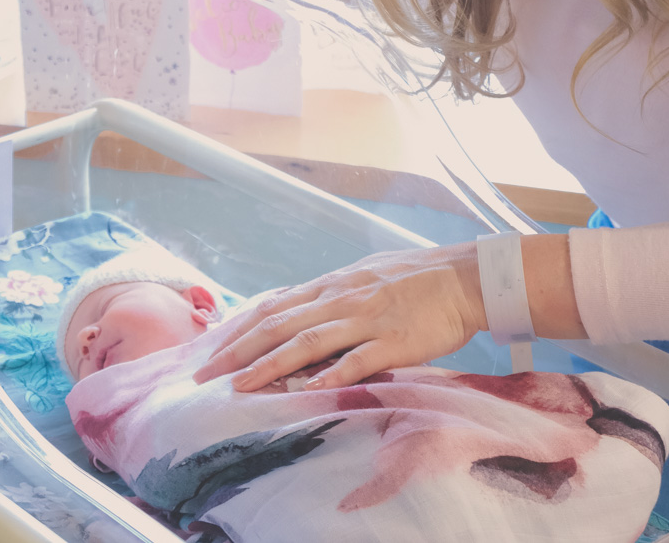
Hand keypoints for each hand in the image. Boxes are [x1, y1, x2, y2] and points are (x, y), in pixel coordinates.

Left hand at [193, 244, 486, 390]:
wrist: (463, 277)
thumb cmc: (413, 279)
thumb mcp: (363, 278)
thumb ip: (330, 297)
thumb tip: (297, 309)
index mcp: (331, 286)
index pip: (273, 307)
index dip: (239, 329)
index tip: (210, 350)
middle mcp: (340, 299)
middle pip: (279, 325)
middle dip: (238, 351)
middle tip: (205, 375)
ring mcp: (365, 319)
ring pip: (307, 343)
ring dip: (269, 366)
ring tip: (240, 386)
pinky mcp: (393, 341)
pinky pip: (358, 360)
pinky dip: (331, 376)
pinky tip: (308, 391)